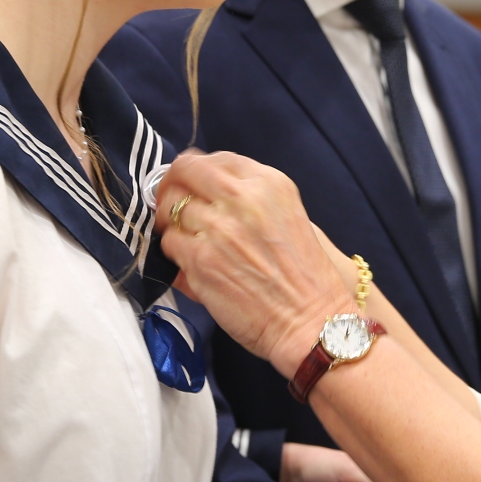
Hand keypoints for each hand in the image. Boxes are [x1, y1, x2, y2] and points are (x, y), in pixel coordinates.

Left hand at [156, 152, 352, 375]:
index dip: (194, 172)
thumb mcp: (287, 215)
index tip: (189, 185)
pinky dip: (175, 253)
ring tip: (187, 241)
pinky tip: (191, 264)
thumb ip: (250, 196)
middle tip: (169, 204)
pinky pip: (169, 243)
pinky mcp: (200, 259)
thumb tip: (204, 187)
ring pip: (172, 209)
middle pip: (185, 172)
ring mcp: (218, 227)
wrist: (311, 322)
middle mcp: (242, 197)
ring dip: (173, 225)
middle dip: (171, 186)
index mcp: (268, 183)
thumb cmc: (303, 277)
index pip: (214, 159)